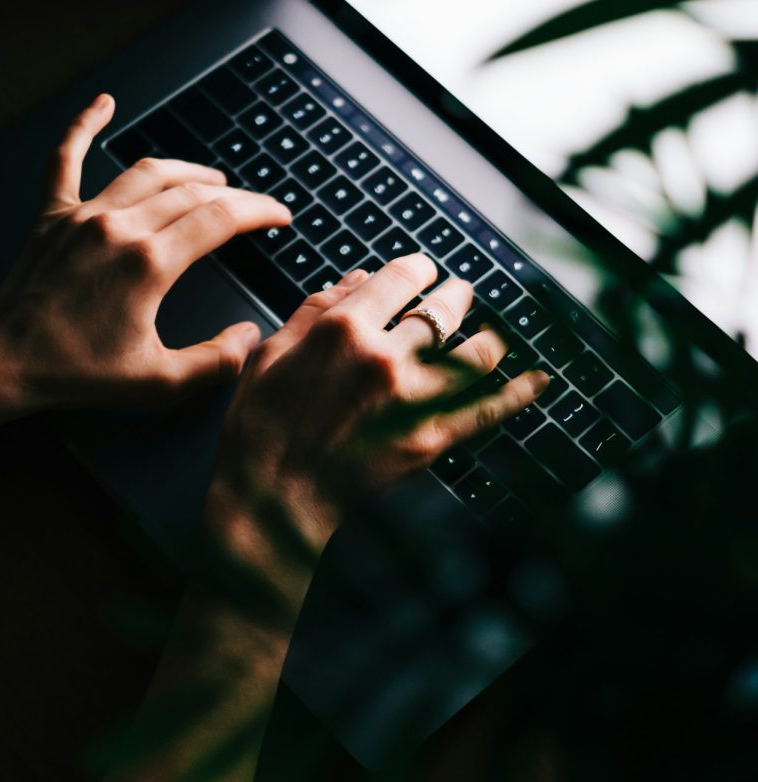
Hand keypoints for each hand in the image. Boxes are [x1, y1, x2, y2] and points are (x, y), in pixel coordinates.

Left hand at [0, 93, 289, 437]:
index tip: (280, 216)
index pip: (220, 220)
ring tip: (213, 178)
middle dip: (236, 196)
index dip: (259, 212)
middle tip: (257, 207)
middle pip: (192, 193)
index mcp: (149, 265)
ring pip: (147, 172)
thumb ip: (216, 362)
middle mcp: (119, 229)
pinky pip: (66, 156)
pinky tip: (103, 103)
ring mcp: (83, 216)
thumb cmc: (78, 374)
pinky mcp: (53, 216)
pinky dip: (85, 125)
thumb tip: (250, 336)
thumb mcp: (160, 383)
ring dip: (188, 170)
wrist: (7, 362)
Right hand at [205, 254, 548, 593]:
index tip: (423, 269)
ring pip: (474, 354)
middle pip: (443, 310)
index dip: (419, 267)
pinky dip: (517, 394)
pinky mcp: (428, 440)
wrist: (273, 498)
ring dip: (488, 335)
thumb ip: (315, 309)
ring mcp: (413, 400)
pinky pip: (486, 412)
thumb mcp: (271, 354)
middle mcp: (387, 357)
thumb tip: (356, 277)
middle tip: (460, 291)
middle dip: (456, 294)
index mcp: (345, 329)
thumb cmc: (260, 426)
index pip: (402, 276)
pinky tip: (539, 379)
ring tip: (490, 330)